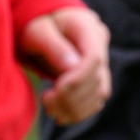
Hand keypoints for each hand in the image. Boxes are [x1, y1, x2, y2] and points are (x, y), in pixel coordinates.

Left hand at [22, 8, 110, 124]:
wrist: (45, 26)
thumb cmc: (38, 25)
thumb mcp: (39, 30)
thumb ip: (54, 45)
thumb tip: (71, 66)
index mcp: (88, 28)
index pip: (94, 58)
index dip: (78, 78)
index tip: (55, 89)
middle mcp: (100, 45)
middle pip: (97, 79)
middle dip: (71, 97)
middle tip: (46, 99)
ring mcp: (101, 62)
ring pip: (99, 93)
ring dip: (75, 108)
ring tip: (49, 108)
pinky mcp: (96, 78)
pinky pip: (95, 101)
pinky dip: (78, 113)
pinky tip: (58, 113)